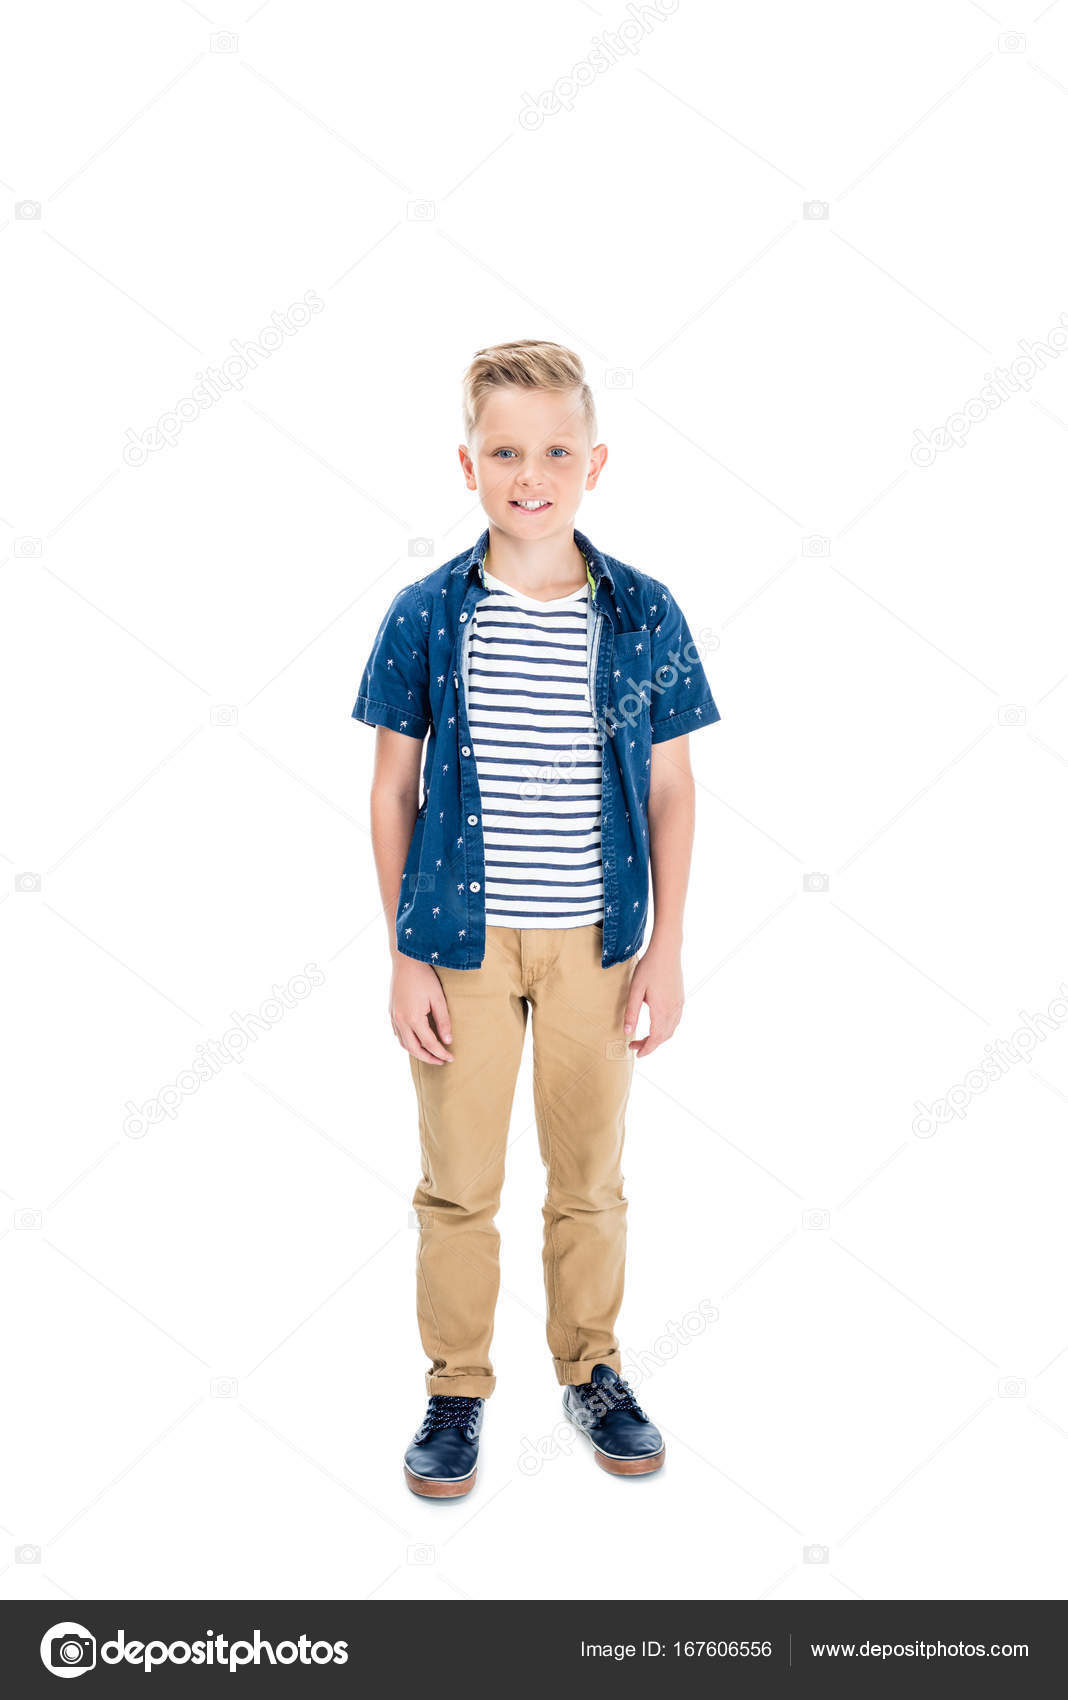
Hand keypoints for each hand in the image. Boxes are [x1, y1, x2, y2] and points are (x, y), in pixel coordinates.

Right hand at [390, 956, 453, 1063]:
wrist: (406, 960)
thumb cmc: (424, 977)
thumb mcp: (438, 998)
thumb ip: (443, 1021)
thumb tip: (448, 1041)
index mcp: (413, 1019)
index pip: (429, 1044)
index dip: (441, 1053)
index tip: (451, 1058)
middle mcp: (400, 1021)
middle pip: (414, 1049)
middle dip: (428, 1058)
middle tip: (441, 1061)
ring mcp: (394, 1017)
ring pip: (404, 1044)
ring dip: (417, 1052)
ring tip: (430, 1055)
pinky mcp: (391, 1012)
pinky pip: (398, 1034)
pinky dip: (407, 1043)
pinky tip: (415, 1041)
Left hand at [623, 936, 683, 1058]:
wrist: (667, 951)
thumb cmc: (649, 968)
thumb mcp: (635, 990)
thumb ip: (631, 1012)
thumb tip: (627, 1032)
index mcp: (662, 1011)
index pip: (655, 1039)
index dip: (646, 1049)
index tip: (637, 1054)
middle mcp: (673, 1010)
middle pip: (664, 1037)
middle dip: (650, 1045)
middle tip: (635, 1045)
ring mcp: (679, 1005)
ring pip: (671, 1030)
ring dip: (658, 1037)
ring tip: (644, 1037)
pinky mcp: (680, 998)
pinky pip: (675, 1021)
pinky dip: (666, 1029)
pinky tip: (656, 1024)